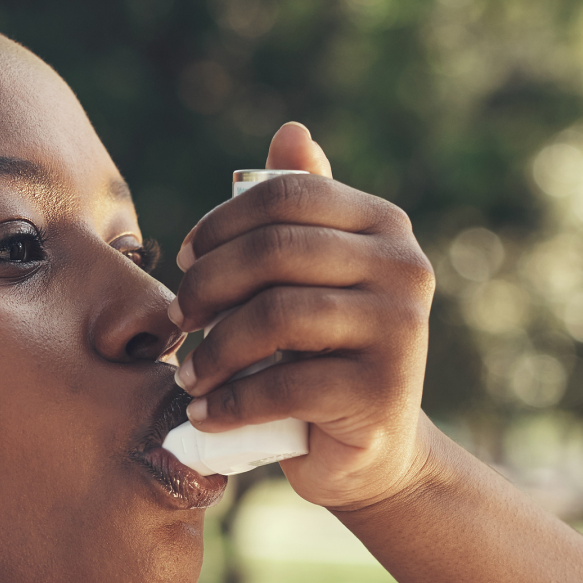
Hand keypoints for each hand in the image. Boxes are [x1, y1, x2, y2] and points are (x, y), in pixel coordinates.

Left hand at [171, 122, 436, 511]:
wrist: (368, 451)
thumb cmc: (324, 353)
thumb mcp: (311, 277)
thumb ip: (301, 211)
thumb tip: (290, 132)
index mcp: (385, 225)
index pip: (289, 196)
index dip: (223, 221)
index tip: (186, 258)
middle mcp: (405, 267)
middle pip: (276, 251)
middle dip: (208, 284)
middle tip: (177, 320)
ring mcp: (400, 329)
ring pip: (276, 315)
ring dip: (213, 349)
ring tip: (190, 374)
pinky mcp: (382, 391)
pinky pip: (284, 383)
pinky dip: (230, 402)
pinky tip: (207, 413)